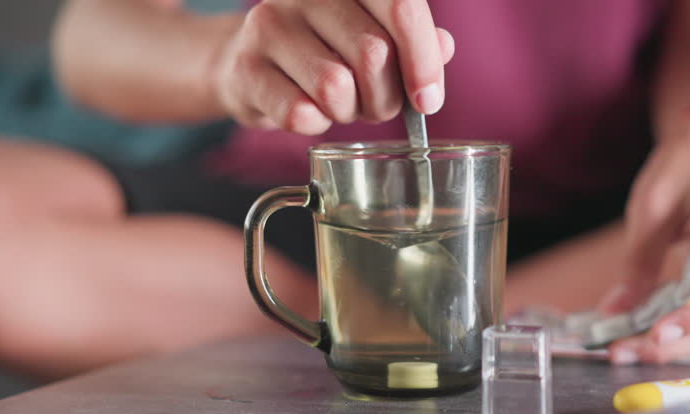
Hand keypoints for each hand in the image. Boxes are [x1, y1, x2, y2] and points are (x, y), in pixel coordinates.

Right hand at [215, 0, 454, 133]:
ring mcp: (268, 26)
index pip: (400, 7)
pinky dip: (315, 125)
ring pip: (334, 87)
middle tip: (376, 107)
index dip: (423, 59)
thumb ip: (411, 40)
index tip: (429, 100)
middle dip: (386, 97)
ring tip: (339, 105)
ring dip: (348, 112)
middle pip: (372, 53)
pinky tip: (308, 111)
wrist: (250, 65)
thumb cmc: (323, 53)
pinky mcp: (246, 69)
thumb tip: (444, 48)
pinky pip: (300, 113)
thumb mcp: (372, 39)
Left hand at [605, 108, 689, 363]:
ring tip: (623, 348)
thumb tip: (613, 313)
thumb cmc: (685, 169)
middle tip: (622, 351)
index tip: (658, 332)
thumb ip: (637, 263)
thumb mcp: (651, 209)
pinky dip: (677, 331)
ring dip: (672, 344)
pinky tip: (640, 336)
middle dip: (674, 343)